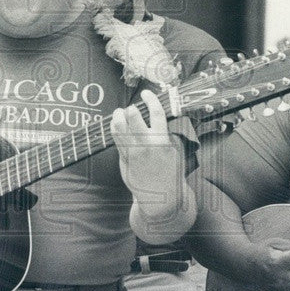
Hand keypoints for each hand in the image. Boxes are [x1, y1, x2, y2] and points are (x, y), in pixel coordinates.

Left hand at [111, 90, 184, 210]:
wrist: (161, 197)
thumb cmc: (170, 173)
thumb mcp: (174, 151)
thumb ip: (163, 134)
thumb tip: (154, 117)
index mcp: (162, 142)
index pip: (156, 113)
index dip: (150, 99)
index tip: (146, 93)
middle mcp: (146, 146)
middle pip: (132, 116)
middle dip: (130, 108)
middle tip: (131, 107)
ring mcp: (133, 153)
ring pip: (118, 127)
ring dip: (118, 116)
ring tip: (120, 113)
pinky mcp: (124, 160)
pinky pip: (115, 139)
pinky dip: (115, 128)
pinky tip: (117, 124)